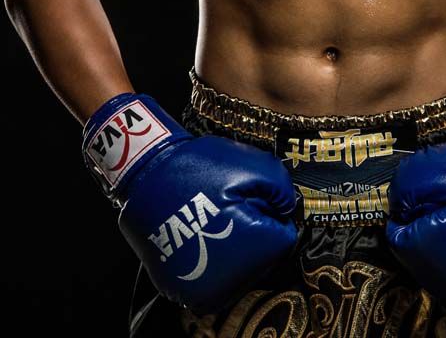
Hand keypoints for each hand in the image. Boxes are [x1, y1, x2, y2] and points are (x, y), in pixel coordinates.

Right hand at [83, 93, 298, 313]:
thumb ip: (283, 189)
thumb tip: (287, 211)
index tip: (249, 198)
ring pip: (238, 271)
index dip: (269, 211)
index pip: (283, 238)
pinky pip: (211, 278)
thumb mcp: (255, 164)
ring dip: (233, 247)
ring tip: (212, 217)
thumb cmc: (200, 167)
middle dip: (253, 231)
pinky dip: (211, 258)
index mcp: (253, 251)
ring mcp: (201, 290)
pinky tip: (199, 231)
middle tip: (228, 206)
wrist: (147, 173)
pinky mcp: (180, 291)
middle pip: (261, 258)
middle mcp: (228, 282)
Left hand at [385, 91, 445, 316]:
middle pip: (417, 260)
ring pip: (439, 274)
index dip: (409, 212)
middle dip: (424, 232)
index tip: (427, 197)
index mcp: (440, 254)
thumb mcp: (428, 167)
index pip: (399, 240)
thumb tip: (396, 215)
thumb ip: (400, 193)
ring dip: (440, 251)